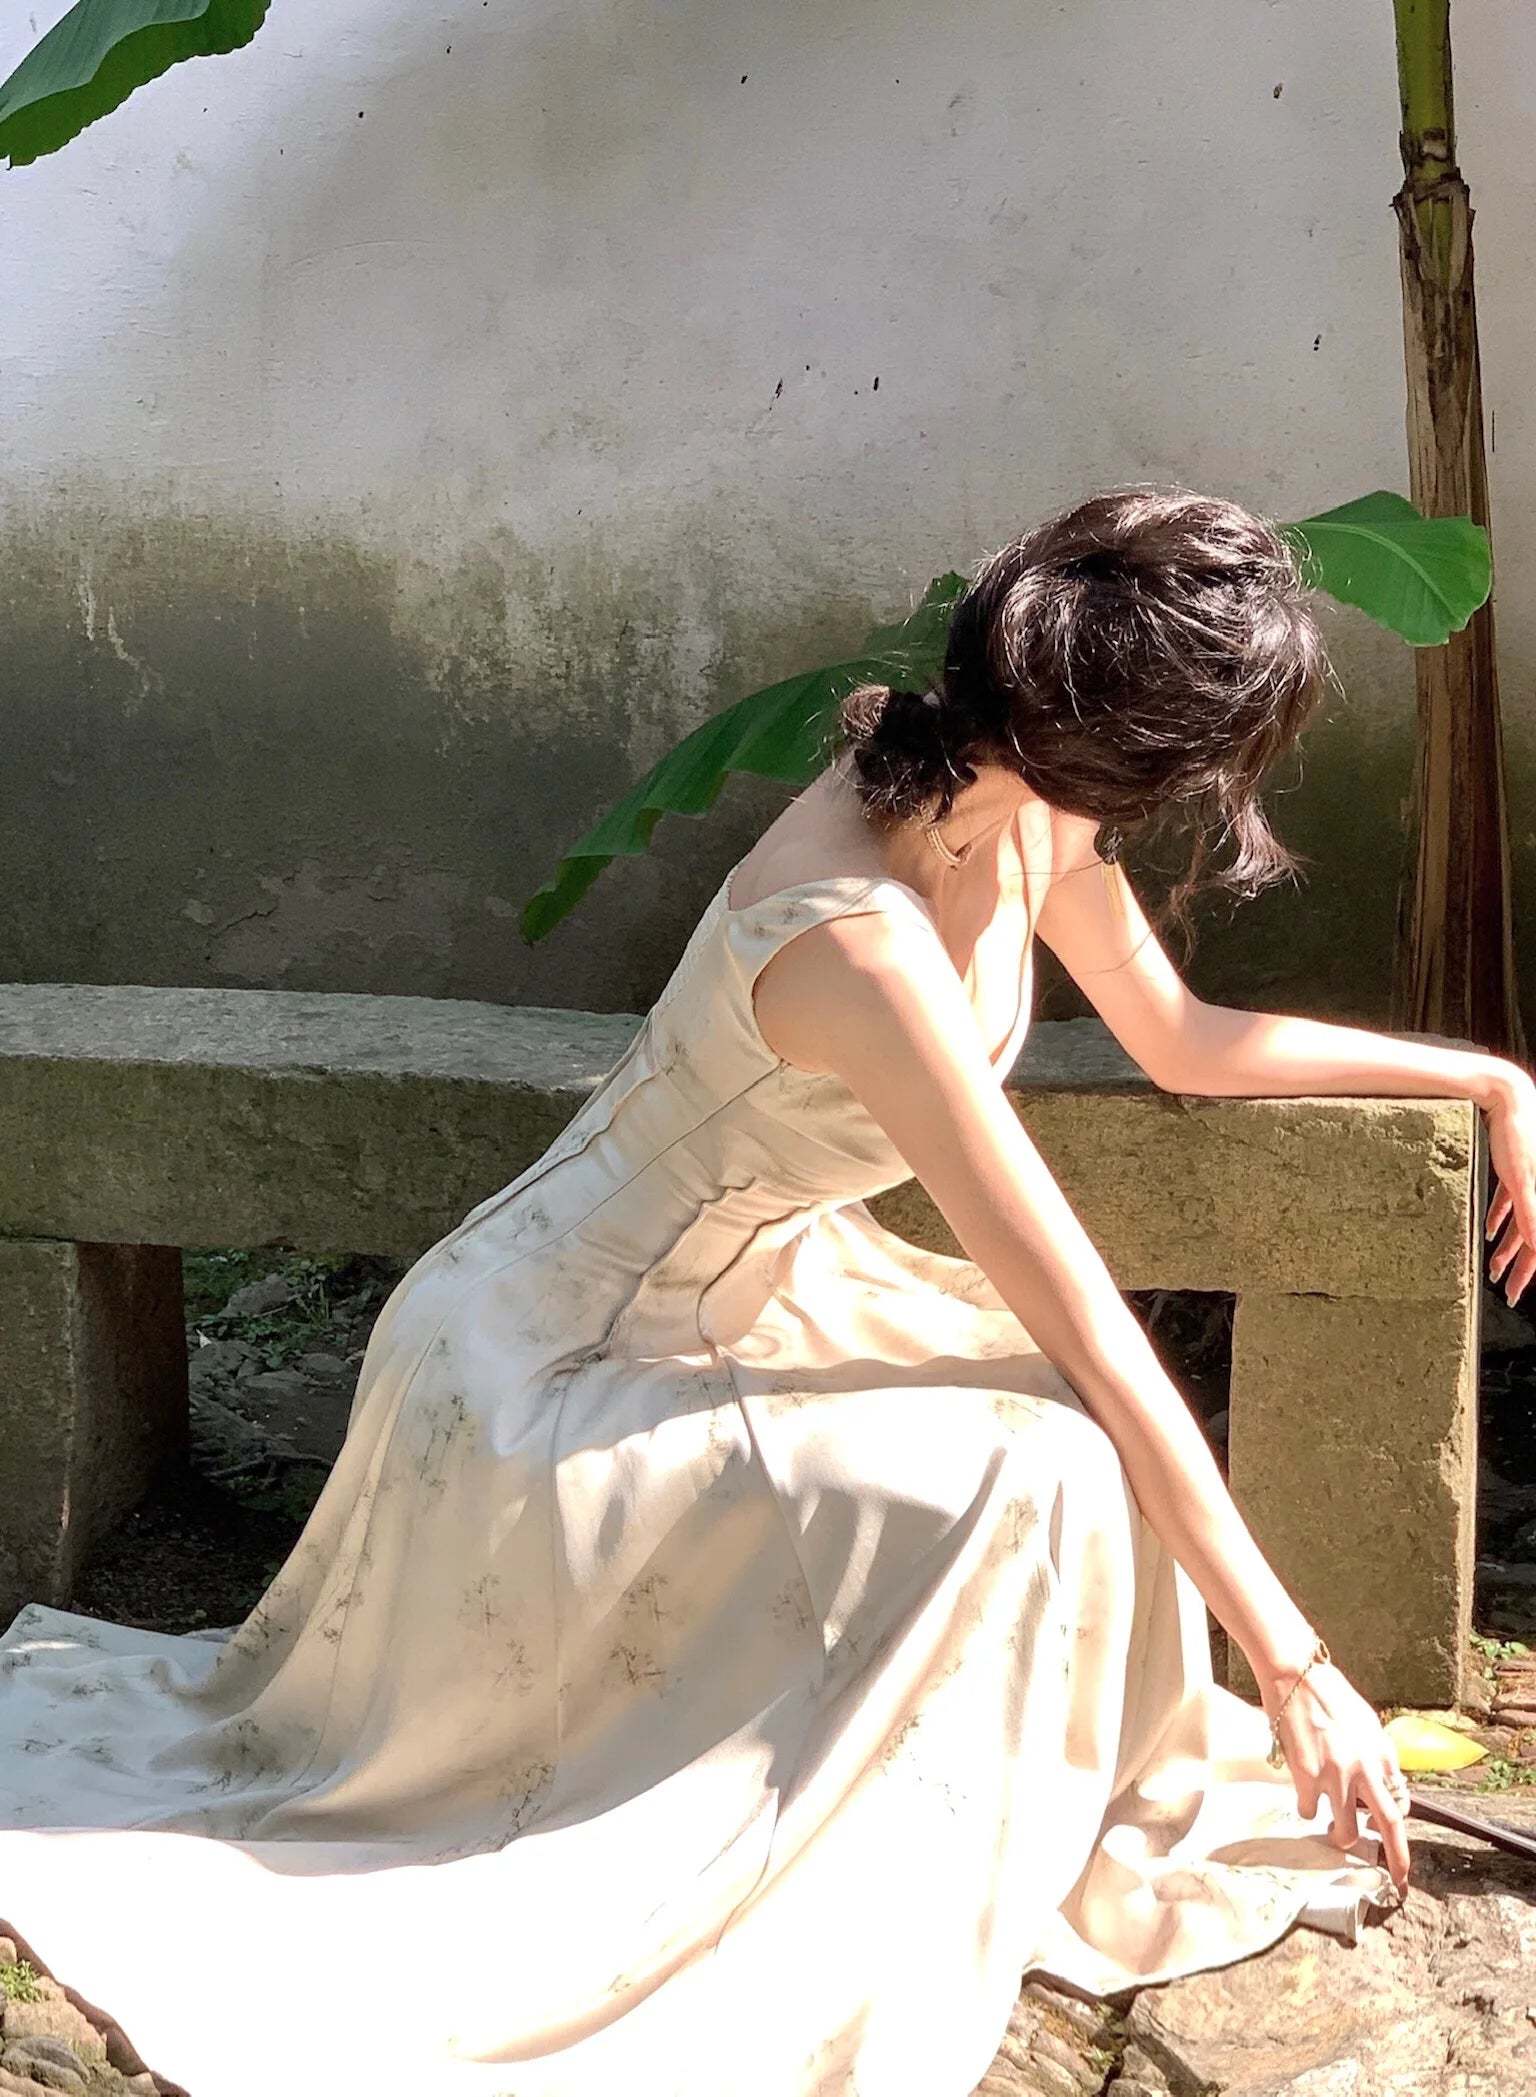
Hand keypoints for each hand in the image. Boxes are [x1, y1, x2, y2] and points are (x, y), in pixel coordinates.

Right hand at [1265, 1659, 1411, 1894]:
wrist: (1296, 1673)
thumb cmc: (1330, 1694)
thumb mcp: (1366, 1723)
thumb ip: (1375, 1756)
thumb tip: (1378, 1786)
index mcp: (1383, 1753)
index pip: (1401, 1803)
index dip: (1395, 1825)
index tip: (1387, 1836)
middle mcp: (1365, 1767)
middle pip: (1389, 1825)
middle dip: (1397, 1860)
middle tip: (1399, 1881)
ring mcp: (1335, 1774)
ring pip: (1344, 1831)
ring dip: (1338, 1836)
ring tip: (1330, 1828)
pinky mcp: (1306, 1775)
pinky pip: (1308, 1809)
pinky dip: (1306, 1808)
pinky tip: (1302, 1796)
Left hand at [1486, 1073, 1535, 1308]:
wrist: (1509, 1097)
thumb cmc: (1517, 1135)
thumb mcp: (1521, 1180)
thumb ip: (1531, 1214)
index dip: (1526, 1273)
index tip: (1514, 1295)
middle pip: (1531, 1240)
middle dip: (1517, 1267)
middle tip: (1505, 1290)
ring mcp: (1528, 1182)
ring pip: (1519, 1223)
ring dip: (1506, 1246)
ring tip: (1493, 1267)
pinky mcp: (1515, 1170)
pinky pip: (1510, 1201)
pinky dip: (1499, 1217)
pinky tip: (1487, 1231)